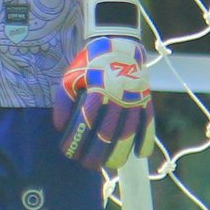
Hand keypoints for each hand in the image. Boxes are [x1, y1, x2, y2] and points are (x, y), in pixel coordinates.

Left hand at [54, 0, 152, 171]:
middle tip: (88, 165)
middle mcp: (117, 96)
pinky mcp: (146, 98)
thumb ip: (63, 101)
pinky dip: (147, 139)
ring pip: (128, 132)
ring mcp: (134, 98)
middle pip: (107, 134)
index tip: (68, 153)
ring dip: (119, 153)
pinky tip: (140, 154)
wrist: (118, 43)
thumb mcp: (70, 76)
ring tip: (111, 165)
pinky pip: (149, 122)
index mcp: (97, 90)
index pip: (85, 123)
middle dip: (96, 154)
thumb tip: (60, 127)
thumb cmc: (90, 63)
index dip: (76, 141)